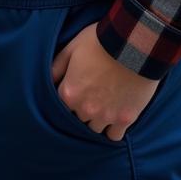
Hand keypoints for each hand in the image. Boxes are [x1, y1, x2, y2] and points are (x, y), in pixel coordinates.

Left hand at [51, 23, 158, 140]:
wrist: (132, 47)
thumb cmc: (99, 42)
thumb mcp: (71, 48)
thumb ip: (57, 66)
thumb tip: (49, 79)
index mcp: (70, 92)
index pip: (60, 104)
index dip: (68, 95)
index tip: (75, 88)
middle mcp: (85, 109)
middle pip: (78, 116)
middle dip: (81, 107)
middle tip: (90, 93)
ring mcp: (106, 116)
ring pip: (94, 128)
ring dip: (96, 119)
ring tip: (102, 104)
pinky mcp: (125, 119)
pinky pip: (114, 136)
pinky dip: (112, 129)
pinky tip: (113, 117)